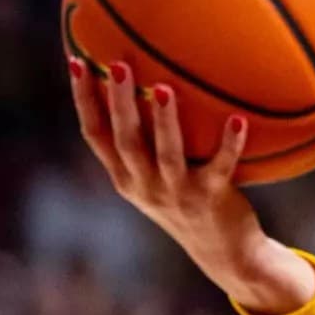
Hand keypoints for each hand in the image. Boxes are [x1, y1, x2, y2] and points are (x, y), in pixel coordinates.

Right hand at [69, 59, 313, 313]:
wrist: (224, 252)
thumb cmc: (190, 201)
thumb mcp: (157, 176)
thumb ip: (148, 141)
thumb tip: (153, 82)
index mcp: (126, 177)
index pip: (95, 135)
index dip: (83, 100)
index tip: (76, 62)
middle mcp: (145, 185)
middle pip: (125, 140)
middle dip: (119, 102)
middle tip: (117, 64)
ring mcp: (177, 194)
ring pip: (166, 155)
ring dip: (165, 121)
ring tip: (166, 88)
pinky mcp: (212, 198)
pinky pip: (221, 167)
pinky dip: (229, 144)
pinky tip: (239, 119)